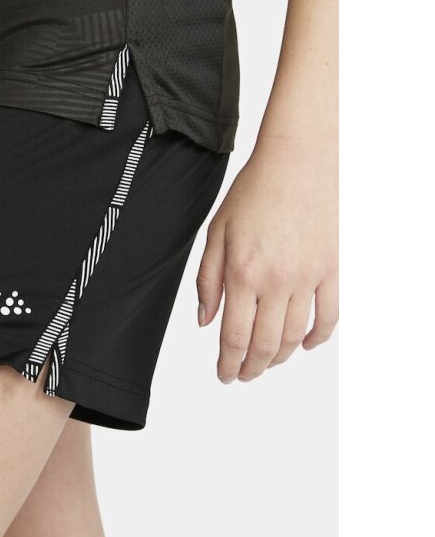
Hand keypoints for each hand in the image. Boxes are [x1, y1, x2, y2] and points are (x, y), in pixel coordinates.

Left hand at [196, 135, 337, 382]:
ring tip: (265, 363)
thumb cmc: (254, 191)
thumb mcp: (217, 232)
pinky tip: (304, 345)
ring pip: (294, 337)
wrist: (297, 162)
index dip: (227, 362)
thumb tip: (205, 320)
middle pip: (264, 344)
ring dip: (278, 358)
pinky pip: (328, 317)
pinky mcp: (331, 270)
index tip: (223, 374)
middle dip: (250, 367)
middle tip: (241, 374)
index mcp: (242, 272)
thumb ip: (208, 279)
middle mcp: (276, 281)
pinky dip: (317, 338)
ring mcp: (307, 278)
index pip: (233, 335)